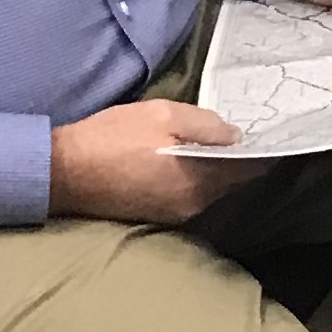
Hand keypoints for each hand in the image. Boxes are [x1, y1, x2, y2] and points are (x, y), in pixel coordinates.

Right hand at [50, 98, 250, 223]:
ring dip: (213, 172)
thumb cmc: (111, 138)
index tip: (272, 138)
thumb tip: (236, 136)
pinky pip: (187, 196)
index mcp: (201, 180)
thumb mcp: (161, 115)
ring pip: (209, 190)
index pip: (249, 170)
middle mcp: (194, 204)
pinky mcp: (155, 216)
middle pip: (230, 181)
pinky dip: (192, 180)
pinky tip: (183, 163)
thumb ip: (205, 124)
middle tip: (238, 137)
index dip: (262, 153)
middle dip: (237, 162)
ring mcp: (174, 214)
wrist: (59, 172)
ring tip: (209, 147)